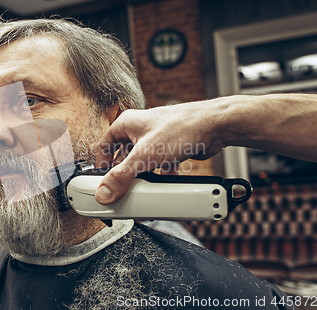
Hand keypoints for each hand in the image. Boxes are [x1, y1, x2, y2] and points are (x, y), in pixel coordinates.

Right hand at [94, 100, 224, 203]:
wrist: (215, 126)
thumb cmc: (182, 126)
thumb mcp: (146, 155)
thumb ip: (123, 176)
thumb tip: (104, 192)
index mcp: (126, 124)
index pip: (103, 146)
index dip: (101, 165)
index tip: (101, 182)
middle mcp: (139, 129)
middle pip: (122, 156)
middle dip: (123, 175)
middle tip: (120, 190)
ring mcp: (155, 138)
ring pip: (141, 162)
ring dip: (141, 176)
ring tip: (140, 189)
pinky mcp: (169, 147)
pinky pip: (157, 164)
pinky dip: (158, 176)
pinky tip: (161, 184)